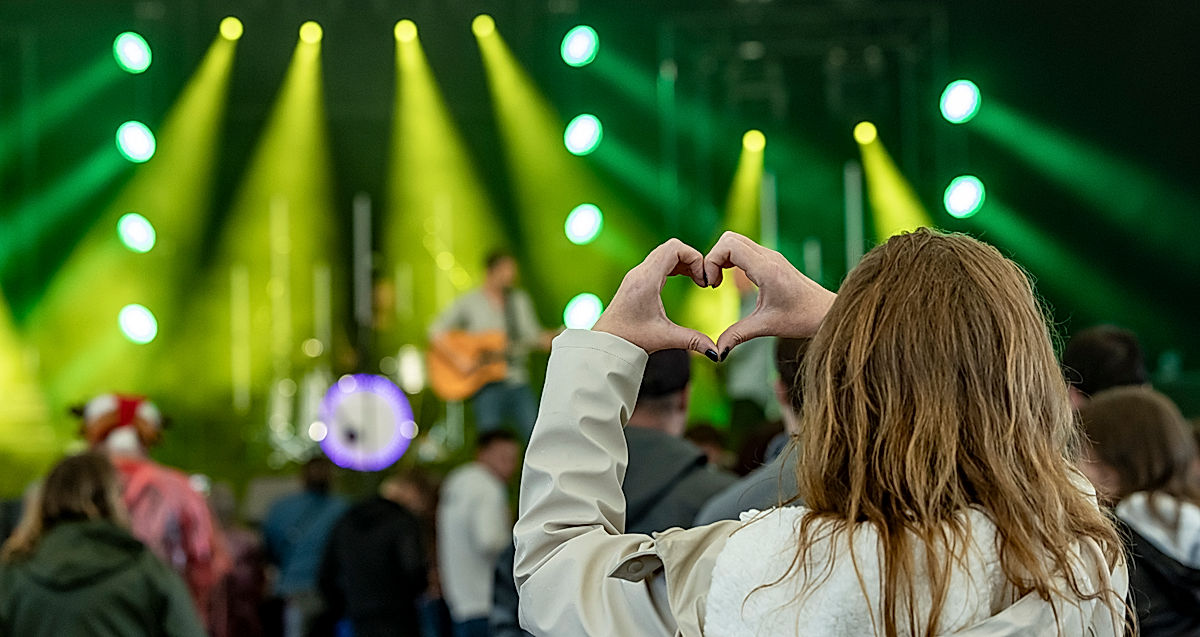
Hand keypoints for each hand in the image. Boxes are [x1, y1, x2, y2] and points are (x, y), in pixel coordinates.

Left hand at [592, 239, 719, 357]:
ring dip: (684, 262)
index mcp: (646, 280)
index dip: (695, 258)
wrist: (608, 341)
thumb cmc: (630, 338)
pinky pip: (660, 261)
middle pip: (672, 247)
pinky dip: (676, 266)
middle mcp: (640, 272)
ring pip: (666, 252)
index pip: (674, 249)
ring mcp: (638, 274)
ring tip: (697, 280)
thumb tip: (716, 353)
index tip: (704, 280)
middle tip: (703, 280)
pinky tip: (685, 280)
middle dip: (692, 259)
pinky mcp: (638, 279)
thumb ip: (693, 341)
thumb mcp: (665, 338)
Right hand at [704, 231, 835, 357]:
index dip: (711, 261)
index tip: (711, 286)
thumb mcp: (766, 326)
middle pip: (728, 238)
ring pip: (735, 241)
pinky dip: (730, 259)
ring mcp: (771, 256)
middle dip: (713, 258)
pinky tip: (730, 281)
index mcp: (767, 269)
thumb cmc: (802, 318)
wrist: (826, 312)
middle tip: (712, 283)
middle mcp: (769, 257)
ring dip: (721, 258)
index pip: (729, 246)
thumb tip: (716, 353)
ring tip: (718, 283)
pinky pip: (743, 248)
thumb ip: (737, 335)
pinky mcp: (771, 260)